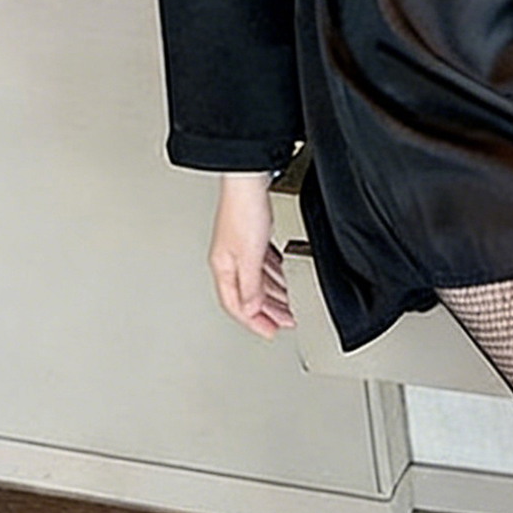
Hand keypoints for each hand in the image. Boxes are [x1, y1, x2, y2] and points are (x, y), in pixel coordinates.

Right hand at [208, 172, 295, 337]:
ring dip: (274, 296)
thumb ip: (251, 286)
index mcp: (223, 267)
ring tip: (289, 306)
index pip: (236, 306)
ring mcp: (240, 250)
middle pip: (249, 297)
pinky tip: (283, 280)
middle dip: (268, 313)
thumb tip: (250, 310)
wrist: (247, 180)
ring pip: (258, 283)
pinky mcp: (252, 238)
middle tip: (285, 323)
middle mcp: (230, 261)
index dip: (254, 322)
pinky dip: (275, 278)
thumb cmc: (244, 210)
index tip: (271, 332)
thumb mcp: (250, 256)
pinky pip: (264, 267)